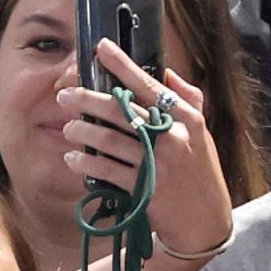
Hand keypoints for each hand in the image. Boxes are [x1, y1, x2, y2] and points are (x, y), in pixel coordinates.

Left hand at [59, 48, 231, 260]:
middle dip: (88, 99)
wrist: (206, 223)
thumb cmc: (201, 174)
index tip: (101, 47)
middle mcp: (174, 137)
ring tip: (68, 127)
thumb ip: (188, 99)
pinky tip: (73, 158)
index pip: (149, 84)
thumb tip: (166, 72)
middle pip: (122, 110)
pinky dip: (87, 163)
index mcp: (187, 117)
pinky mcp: (146, 190)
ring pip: (110, 140)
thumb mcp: (202, 133)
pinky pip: (108, 170)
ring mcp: (159, 164)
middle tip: (64, 96)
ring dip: (83, 132)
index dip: (123, 64)